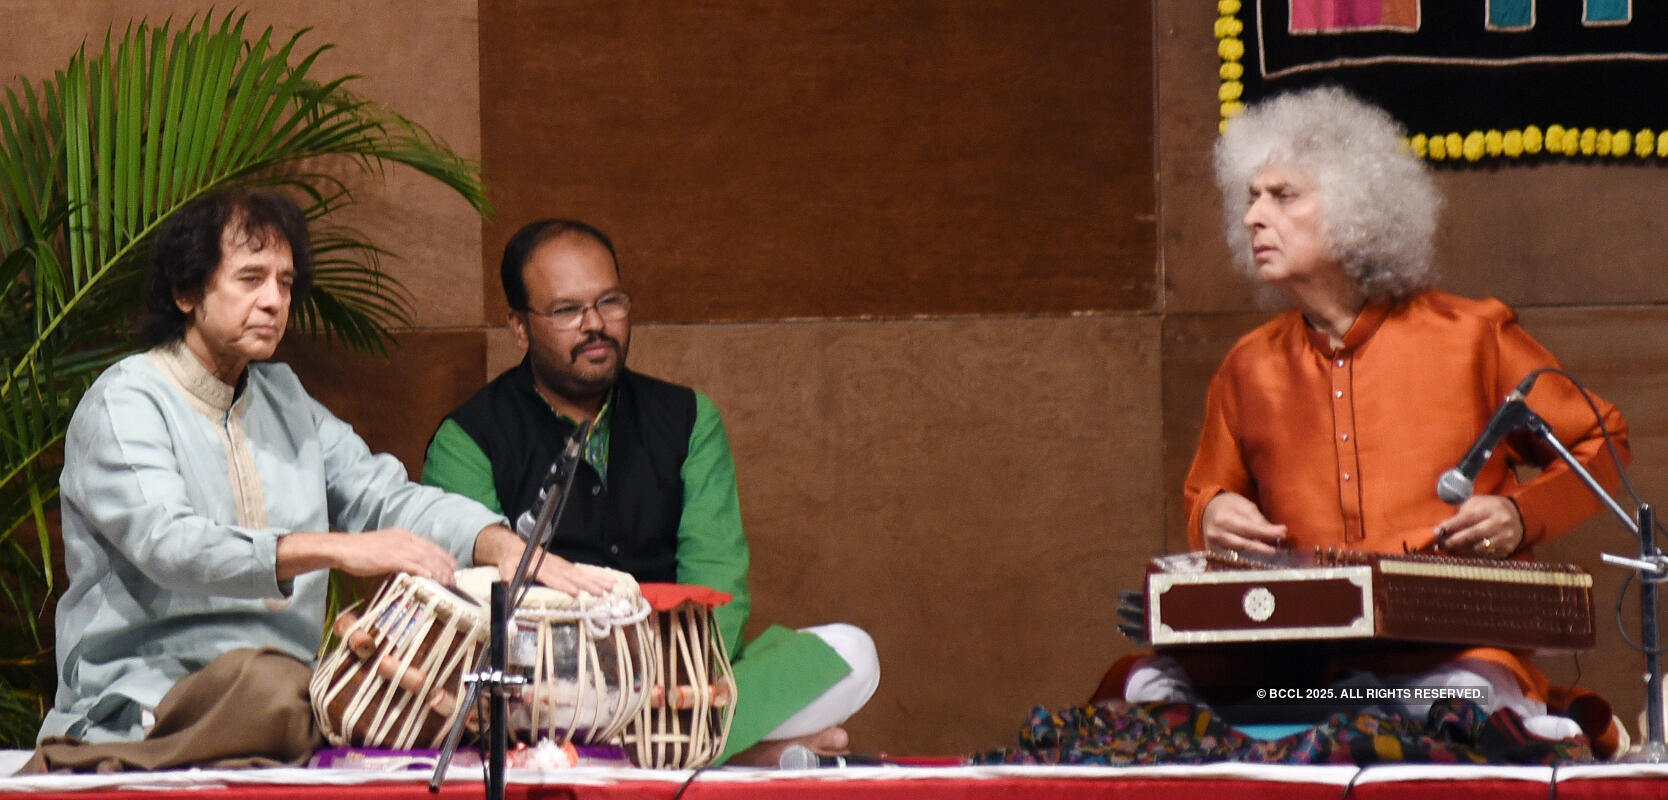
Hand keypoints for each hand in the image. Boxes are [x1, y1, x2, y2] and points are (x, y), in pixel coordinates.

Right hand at [277, 528, 458, 583]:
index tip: (453, 566)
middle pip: (432, 552)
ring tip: (448, 582)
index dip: (443, 556)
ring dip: (439, 571)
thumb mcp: (385, 548)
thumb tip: (411, 566)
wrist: (343, 548)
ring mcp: (397, 547)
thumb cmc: (360, 551)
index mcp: (404, 536)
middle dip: (445, 565)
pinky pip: (412, 564)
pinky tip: (432, 578)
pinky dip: (424, 571)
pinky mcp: (390, 557)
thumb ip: (399, 554)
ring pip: (425, 558)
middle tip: (454, 578)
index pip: (430, 545)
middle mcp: (404, 539)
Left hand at [472, 525, 614, 596]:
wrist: (517, 547)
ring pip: (580, 572)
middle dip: (588, 584)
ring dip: (596, 579)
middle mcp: (553, 565)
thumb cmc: (512, 561)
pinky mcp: (565, 566)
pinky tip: (607, 579)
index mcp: (539, 567)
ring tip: (611, 585)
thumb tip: (507, 583)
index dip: (564, 585)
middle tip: (602, 591)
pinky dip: (595, 575)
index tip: (576, 592)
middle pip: (572, 575)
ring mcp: (561, 565)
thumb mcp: (505, 567)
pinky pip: (581, 571)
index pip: (554, 577)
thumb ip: (507, 575)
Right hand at [1201, 492, 1286, 553]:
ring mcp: (1213, 545)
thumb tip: (1278, 532)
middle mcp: (1216, 534)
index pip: (1249, 528)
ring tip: (1269, 552)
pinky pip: (1230, 559)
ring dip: (1255, 555)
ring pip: (1238, 554)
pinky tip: (1256, 561)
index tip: (1283, 532)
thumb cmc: (1228, 505)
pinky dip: (1244, 560)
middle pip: (1243, 544)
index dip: (1267, 532)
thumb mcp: (1244, 505)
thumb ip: (1259, 520)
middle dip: (1261, 547)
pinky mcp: (1213, 553)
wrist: (1207, 509)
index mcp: (1224, 518)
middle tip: (1277, 549)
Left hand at [1434, 495, 1523, 558]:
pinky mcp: (1507, 549)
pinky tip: (1463, 552)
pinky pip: (1485, 555)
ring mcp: (1505, 537)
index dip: (1450, 526)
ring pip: (1478, 548)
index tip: (1437, 532)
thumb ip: (1462, 513)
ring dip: (1460, 550)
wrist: (1519, 516)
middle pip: (1472, 535)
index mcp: (1491, 508)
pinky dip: (1471, 554)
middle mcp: (1500, 523)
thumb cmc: (1490, 508)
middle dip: (1452, 541)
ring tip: (1449, 548)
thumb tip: (1444, 527)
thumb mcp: (1478, 503)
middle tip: (1439, 545)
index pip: (1467, 517)